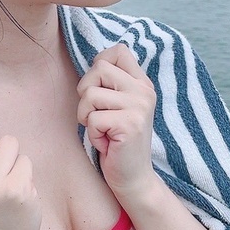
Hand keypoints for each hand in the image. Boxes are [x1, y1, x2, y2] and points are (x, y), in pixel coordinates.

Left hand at [76, 44, 157, 201]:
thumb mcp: (118, 106)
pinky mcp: (130, 124)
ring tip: (103, 130)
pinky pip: (93, 118)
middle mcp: (144, 91)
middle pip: (98, 68)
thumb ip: (112, 84)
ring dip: (87, 117)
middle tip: (97, 115)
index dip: (99, 63)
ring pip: (90, 94)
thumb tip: (94, 61)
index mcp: (142, 83)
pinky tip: (107, 143)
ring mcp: (139, 106)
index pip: (118, 50)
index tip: (99, 87)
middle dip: (85, 93)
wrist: (133, 178)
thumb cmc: (117, 141)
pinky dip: (93, 134)